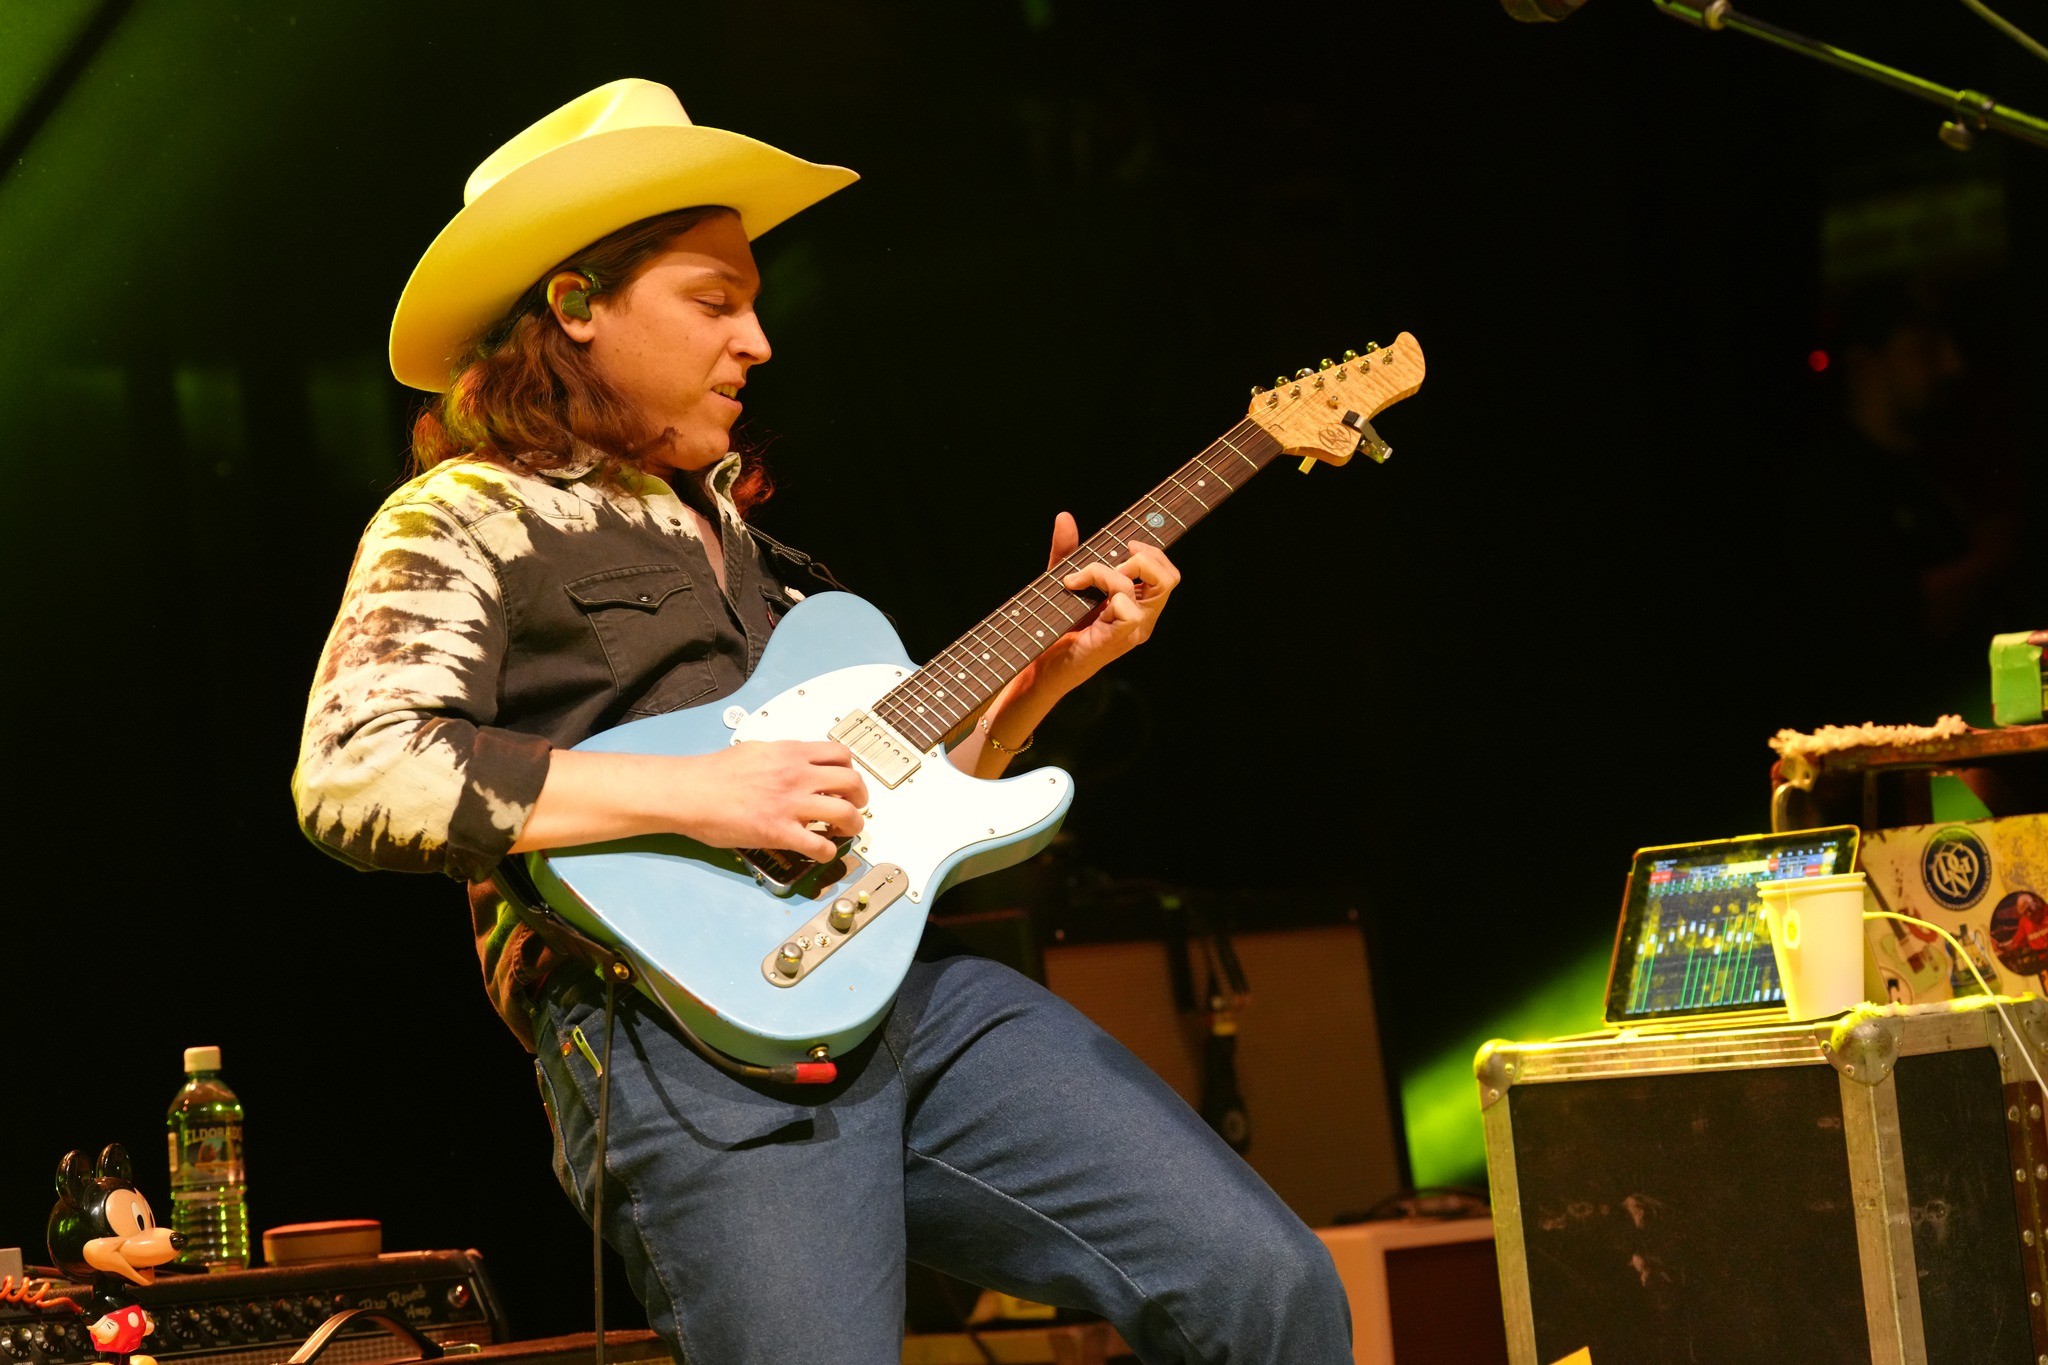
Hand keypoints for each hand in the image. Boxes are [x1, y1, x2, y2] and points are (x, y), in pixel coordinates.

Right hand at [684, 741, 868, 860]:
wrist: (689, 792)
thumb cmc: (714, 773)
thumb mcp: (756, 750)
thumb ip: (783, 756)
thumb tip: (797, 762)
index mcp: (792, 753)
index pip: (841, 755)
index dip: (851, 770)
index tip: (847, 781)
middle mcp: (798, 775)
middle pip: (853, 783)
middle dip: (861, 798)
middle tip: (855, 808)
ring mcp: (791, 804)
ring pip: (846, 814)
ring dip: (853, 826)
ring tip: (846, 832)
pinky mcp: (780, 832)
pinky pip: (821, 845)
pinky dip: (828, 852)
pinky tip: (821, 852)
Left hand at [1040, 510, 1180, 689]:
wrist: (1039, 665)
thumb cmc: (1055, 628)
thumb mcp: (1063, 580)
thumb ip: (1067, 550)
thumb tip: (1065, 517)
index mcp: (1139, 605)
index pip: (1167, 572)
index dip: (1152, 551)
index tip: (1124, 544)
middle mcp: (1143, 618)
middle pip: (1170, 577)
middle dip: (1141, 558)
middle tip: (1109, 564)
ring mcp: (1134, 631)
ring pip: (1150, 586)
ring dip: (1108, 572)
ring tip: (1079, 581)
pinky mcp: (1119, 639)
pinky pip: (1128, 606)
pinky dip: (1103, 590)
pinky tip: (1077, 595)